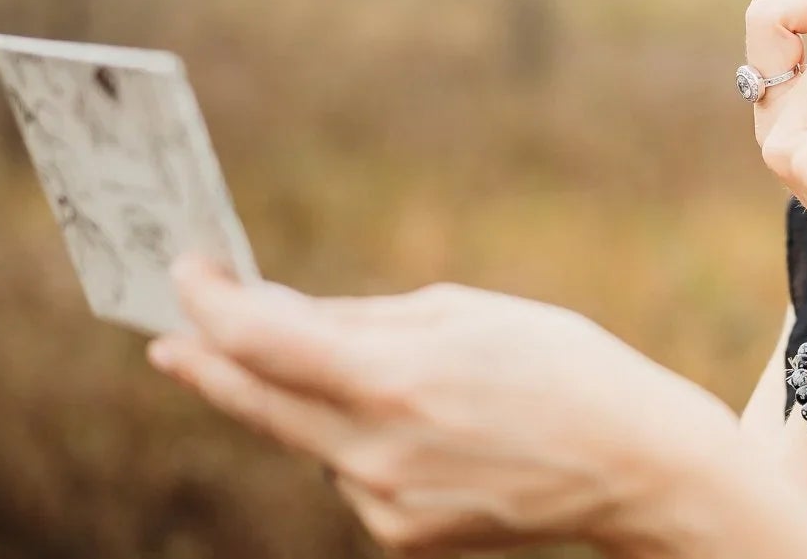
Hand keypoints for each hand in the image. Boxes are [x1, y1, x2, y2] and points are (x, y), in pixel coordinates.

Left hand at [146, 255, 735, 555]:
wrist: (633, 464)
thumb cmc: (559, 365)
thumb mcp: (464, 313)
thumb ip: (362, 319)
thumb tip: (281, 315)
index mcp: (395, 377)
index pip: (262, 342)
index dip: (212, 305)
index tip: (190, 274)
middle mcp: (375, 450)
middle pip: (255, 402)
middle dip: (208, 363)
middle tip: (173, 337)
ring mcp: (384, 503)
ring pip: (308, 438)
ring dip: (312, 401)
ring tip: (396, 378)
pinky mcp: (399, 536)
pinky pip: (349, 473)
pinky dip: (360, 443)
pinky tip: (427, 430)